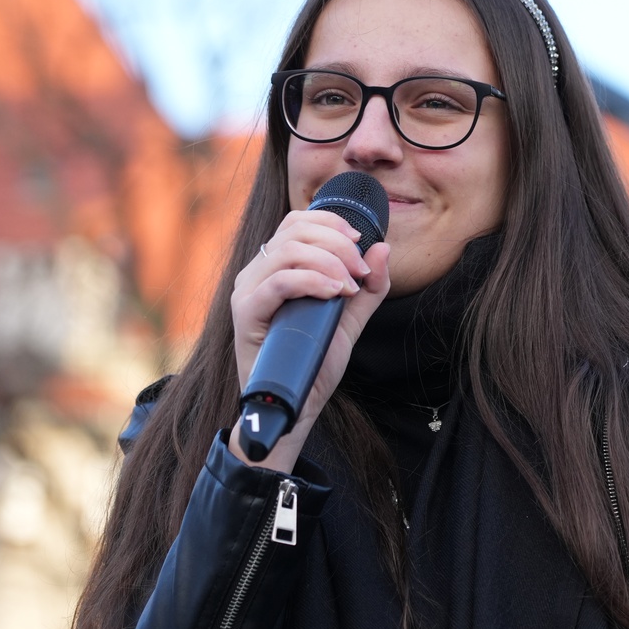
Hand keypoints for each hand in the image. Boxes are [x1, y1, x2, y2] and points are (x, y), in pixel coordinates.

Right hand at [229, 209, 391, 470]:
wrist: (295, 406)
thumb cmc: (313, 363)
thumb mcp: (350, 320)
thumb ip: (369, 288)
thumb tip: (383, 247)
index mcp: (276, 267)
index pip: (297, 221)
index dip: (331, 222)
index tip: (360, 244)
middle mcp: (257, 273)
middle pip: (294, 228)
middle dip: (337, 243)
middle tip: (360, 272)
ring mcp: (248, 291)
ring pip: (287, 250)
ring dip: (328, 261)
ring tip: (349, 287)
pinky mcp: (245, 313)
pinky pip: (277, 282)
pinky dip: (310, 280)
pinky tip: (333, 293)